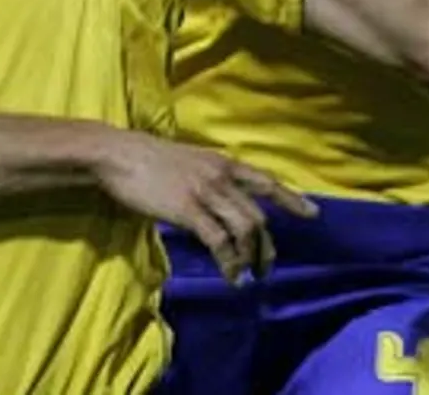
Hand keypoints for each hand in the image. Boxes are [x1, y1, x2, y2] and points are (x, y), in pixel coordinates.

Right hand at [91, 129, 315, 282]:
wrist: (117, 153)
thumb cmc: (144, 157)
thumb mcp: (187, 160)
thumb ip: (206, 177)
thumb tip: (216, 200)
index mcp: (221, 162)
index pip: (264, 181)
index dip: (290, 199)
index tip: (312, 214)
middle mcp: (220, 176)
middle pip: (257, 215)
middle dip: (266, 246)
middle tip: (266, 268)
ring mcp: (205, 192)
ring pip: (244, 229)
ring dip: (250, 256)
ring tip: (247, 276)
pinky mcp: (188, 210)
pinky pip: (219, 241)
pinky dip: (229, 261)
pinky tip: (229, 275)